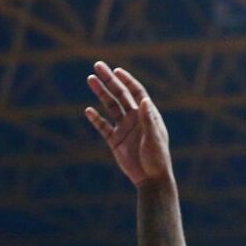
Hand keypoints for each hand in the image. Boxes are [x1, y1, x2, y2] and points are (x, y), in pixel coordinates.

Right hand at [85, 61, 172, 187]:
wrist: (151, 179)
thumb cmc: (157, 159)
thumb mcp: (154, 139)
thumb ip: (147, 120)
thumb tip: (143, 100)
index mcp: (147, 115)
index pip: (136, 92)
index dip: (127, 80)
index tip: (116, 70)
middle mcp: (135, 119)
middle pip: (120, 95)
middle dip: (110, 80)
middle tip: (97, 66)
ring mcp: (124, 128)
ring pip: (110, 106)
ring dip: (101, 93)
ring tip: (90, 79)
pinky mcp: (115, 140)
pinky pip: (103, 126)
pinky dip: (95, 118)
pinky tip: (88, 110)